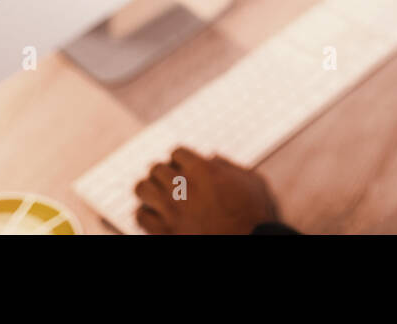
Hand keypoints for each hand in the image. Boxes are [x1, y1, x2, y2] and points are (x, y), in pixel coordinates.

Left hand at [132, 146, 281, 233]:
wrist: (250, 244)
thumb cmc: (256, 216)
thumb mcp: (253, 181)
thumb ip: (230, 166)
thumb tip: (212, 157)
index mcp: (203, 171)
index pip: (176, 153)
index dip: (180, 160)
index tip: (183, 167)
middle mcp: (183, 187)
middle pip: (156, 168)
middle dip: (163, 173)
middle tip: (170, 181)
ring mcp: (171, 211)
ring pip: (143, 189)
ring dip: (149, 190)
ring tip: (157, 195)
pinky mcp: (165, 232)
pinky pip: (141, 216)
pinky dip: (145, 214)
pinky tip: (156, 216)